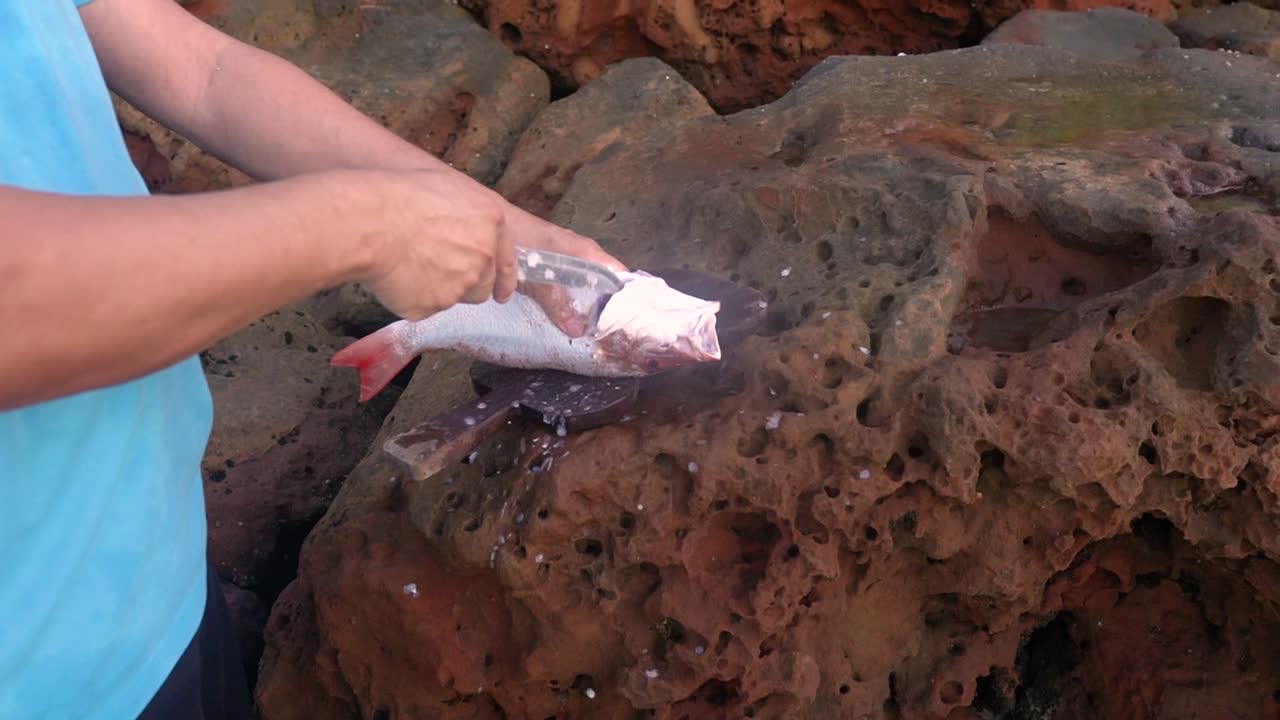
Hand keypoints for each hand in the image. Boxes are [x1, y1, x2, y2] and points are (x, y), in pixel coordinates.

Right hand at [355, 170, 519, 320]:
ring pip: (455, 297)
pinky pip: (425, 307)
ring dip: (439, 289)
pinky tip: (395, 277)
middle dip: (465, 282)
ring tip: (409, 265)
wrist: (369, 222)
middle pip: (483, 284)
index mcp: (491, 223)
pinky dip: (412, 298)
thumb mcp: (446, 189)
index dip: (504, 278)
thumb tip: (467, 232)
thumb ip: (469, 218)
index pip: (507, 259)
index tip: (502, 293)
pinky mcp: (434, 306)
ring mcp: (460, 285)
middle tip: (435, 269)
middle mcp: (483, 257)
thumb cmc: (398, 196)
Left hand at [503, 205, 627, 337]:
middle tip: (612, 334)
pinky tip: (573, 318)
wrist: (493, 224)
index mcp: (588, 253)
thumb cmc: (521, 245)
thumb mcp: (540, 278)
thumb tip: (580, 332)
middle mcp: (584, 255)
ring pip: (590, 286)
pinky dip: (576, 300)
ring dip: (592, 306)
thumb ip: (559, 304)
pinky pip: (574, 285)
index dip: (627, 298)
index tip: (629, 322)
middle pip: (607, 284)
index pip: (620, 275)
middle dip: (609, 308)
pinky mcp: (557, 266)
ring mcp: (571, 260)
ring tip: (596, 331)